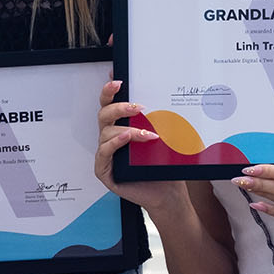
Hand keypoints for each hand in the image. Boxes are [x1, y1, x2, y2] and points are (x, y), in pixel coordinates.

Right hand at [95, 80, 187, 214]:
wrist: (168, 194)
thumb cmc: (164, 167)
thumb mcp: (164, 138)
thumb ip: (157, 119)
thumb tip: (165, 95)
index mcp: (121, 126)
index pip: (110, 103)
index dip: (110, 90)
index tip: (118, 79)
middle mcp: (111, 138)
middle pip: (104, 114)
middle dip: (119, 106)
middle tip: (138, 106)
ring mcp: (106, 154)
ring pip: (106, 132)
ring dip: (127, 129)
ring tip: (147, 133)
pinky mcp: (104, 170)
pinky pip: (104, 152)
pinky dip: (115, 143)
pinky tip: (127, 138)